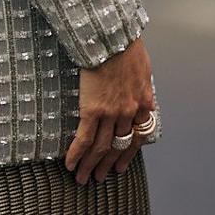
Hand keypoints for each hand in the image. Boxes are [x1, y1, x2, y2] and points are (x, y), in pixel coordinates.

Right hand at [66, 37, 154, 185]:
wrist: (112, 36)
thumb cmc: (126, 45)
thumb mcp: (143, 67)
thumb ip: (142, 86)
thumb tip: (142, 94)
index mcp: (144, 103)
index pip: (138, 136)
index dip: (128, 153)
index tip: (120, 164)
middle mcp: (129, 113)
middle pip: (119, 146)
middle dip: (108, 164)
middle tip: (99, 177)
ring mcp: (111, 114)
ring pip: (101, 147)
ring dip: (90, 165)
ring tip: (82, 177)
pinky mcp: (93, 110)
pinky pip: (84, 138)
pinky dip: (77, 154)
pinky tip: (70, 164)